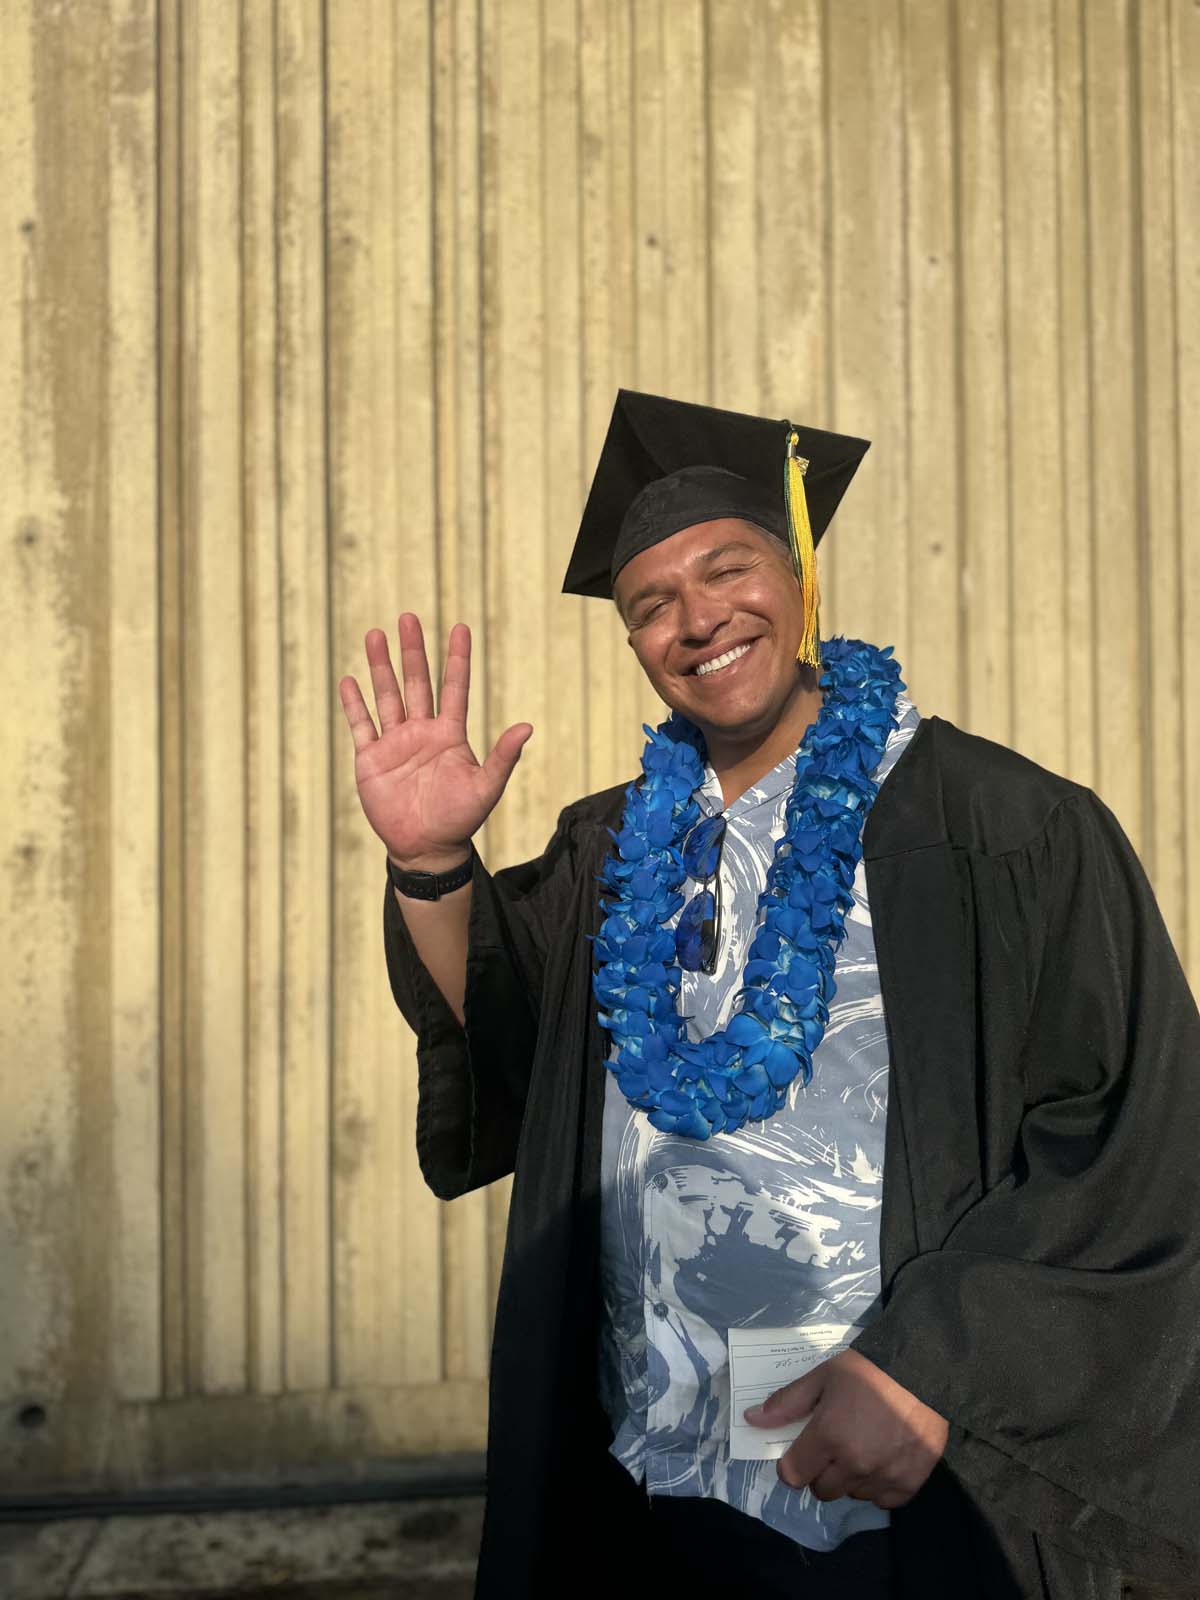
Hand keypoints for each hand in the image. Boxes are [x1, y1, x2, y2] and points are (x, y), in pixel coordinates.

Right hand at [338, 615, 531, 866]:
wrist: (426, 848)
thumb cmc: (460, 820)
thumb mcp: (486, 787)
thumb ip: (503, 756)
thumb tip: (527, 726)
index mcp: (449, 734)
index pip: (453, 687)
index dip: (456, 658)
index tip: (460, 627)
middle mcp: (421, 732)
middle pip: (415, 682)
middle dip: (412, 650)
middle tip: (408, 617)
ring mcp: (395, 743)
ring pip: (386, 696)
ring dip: (380, 667)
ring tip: (376, 634)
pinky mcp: (371, 760)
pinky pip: (361, 726)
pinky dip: (355, 704)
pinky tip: (349, 681)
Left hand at [744, 1348, 947, 1509]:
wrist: (922, 1368)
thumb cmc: (867, 1370)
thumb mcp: (821, 1377)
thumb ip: (787, 1402)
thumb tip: (751, 1419)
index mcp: (828, 1436)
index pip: (793, 1475)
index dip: (792, 1464)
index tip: (801, 1450)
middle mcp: (855, 1463)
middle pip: (822, 1490)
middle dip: (821, 1471)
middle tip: (834, 1445)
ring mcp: (884, 1475)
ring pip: (852, 1494)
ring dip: (850, 1478)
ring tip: (862, 1447)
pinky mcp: (911, 1481)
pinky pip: (884, 1500)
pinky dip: (879, 1486)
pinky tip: (883, 1460)